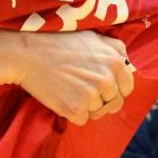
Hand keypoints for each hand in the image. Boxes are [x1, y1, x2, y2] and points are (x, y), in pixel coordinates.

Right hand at [13, 32, 134, 125]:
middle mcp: (107, 80)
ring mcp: (91, 96)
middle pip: (114, 103)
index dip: (115, 88)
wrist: (29, 54)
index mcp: (116, 62)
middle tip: (83, 90)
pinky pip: (82, 120)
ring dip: (86, 106)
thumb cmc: (60, 43)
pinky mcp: (74, 109)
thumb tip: (128, 63)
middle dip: (101, 100)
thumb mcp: (93, 37)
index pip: (127, 87)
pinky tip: (63, 97)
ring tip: (70, 90)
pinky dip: (73, 113)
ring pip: (97, 112)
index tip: (102, 86)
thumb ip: (115, 49)